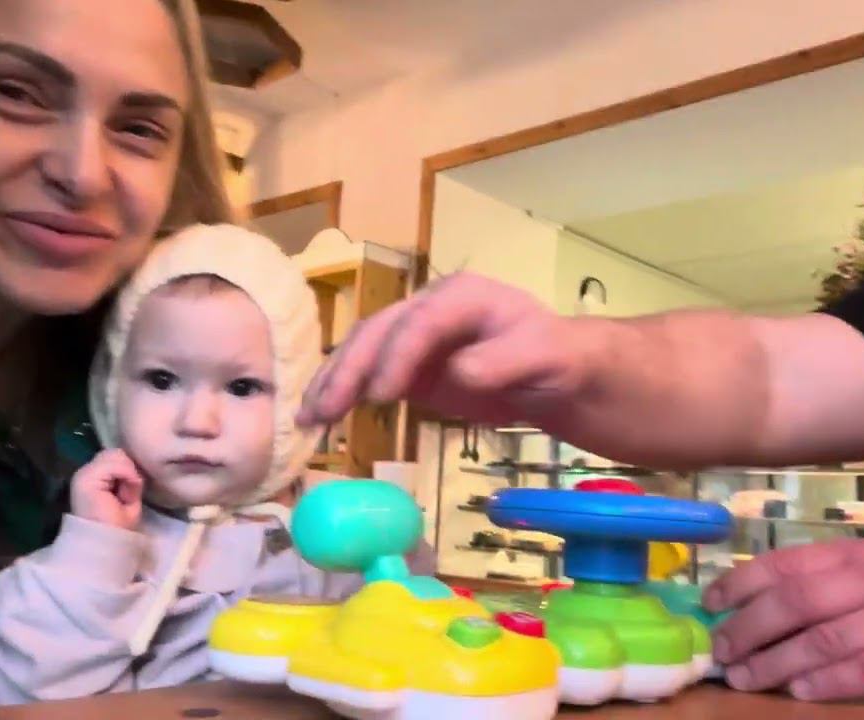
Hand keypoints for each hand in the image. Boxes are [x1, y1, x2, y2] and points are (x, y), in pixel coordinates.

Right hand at [70, 448, 144, 530]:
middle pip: (115, 453)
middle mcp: (86, 472)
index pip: (115, 457)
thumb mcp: (129, 495)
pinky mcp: (86, 479)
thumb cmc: (118, 525)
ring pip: (115, 455)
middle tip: (128, 492)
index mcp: (94, 477)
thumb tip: (133, 468)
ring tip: (125, 494)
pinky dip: (126, 474)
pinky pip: (114, 464)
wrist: (108, 542)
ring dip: (127, 473)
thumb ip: (129, 476)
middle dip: (128, 469)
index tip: (130, 490)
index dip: (128, 470)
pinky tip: (124, 491)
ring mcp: (84, 475)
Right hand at [297, 272, 603, 428]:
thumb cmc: (555, 360)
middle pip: (379, 331)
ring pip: (363, 350)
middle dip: (349, 369)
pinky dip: (342, 394)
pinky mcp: (406, 364)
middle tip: (324, 411)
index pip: (422, 321)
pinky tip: (320, 419)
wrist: (555, 371)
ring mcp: (413, 335)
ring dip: (333, 382)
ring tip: (308, 419)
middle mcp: (429, 307)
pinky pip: (367, 374)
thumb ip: (506, 361)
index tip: (380, 395)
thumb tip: (458, 372)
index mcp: (463, 296)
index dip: (398, 355)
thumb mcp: (545, 357)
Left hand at [704, 539, 863, 703]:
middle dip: (750, 626)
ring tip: (745, 678)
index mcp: (857, 556)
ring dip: (777, 661)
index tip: (710, 604)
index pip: (787, 563)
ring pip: (825, 639)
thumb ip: (820, 582)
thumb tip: (746, 603)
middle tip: (721, 651)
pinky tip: (799, 692)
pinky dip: (827, 682)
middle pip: (798, 601)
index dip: (742, 582)